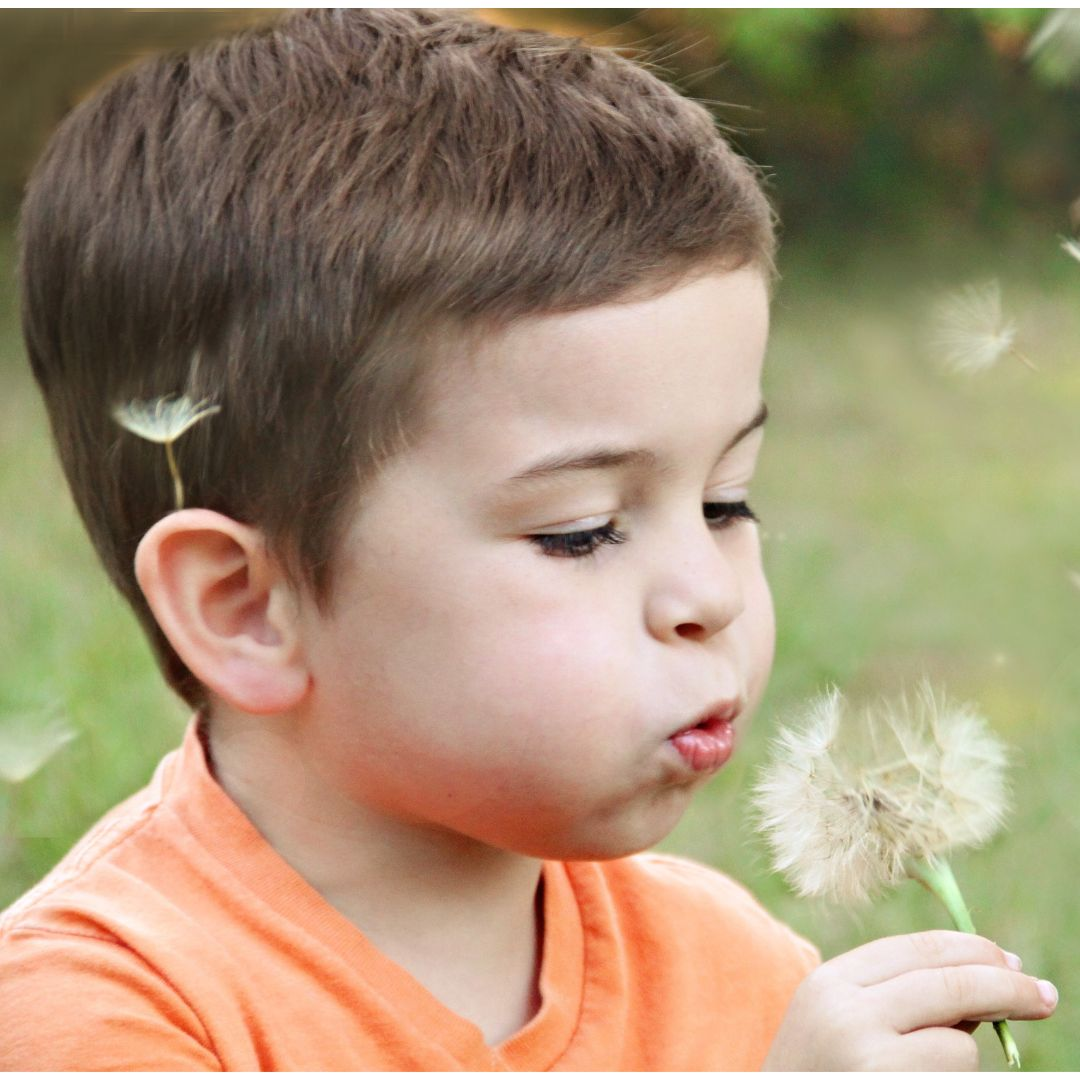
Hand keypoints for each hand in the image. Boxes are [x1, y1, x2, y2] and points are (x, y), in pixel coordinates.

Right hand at [763, 930, 1056, 1069]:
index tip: (1010, 963)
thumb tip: (988, 979)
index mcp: (831, 983)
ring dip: (960, 1058)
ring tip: (915, 1072)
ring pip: (958, 1044)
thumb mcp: (839, 1022)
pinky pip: (953, 1079)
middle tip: (1042, 995)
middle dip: (1005, 987)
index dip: (973, 950)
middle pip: (949, 983)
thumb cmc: (818, 1073)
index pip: (918, 949)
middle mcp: (847, 1013)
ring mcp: (869, 1058)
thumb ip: (896, 996)